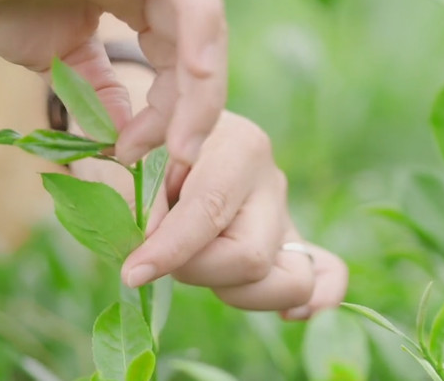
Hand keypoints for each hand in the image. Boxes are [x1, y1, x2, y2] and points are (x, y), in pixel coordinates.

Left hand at [119, 112, 347, 318]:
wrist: (157, 128)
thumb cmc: (134, 146)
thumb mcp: (120, 160)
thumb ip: (132, 197)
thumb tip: (153, 243)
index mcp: (236, 147)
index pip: (210, 212)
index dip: (170, 251)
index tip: (132, 273)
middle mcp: (269, 179)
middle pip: (250, 256)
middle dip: (197, 271)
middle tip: (155, 256)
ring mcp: (283, 212)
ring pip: (287, 279)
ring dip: (234, 291)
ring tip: (193, 267)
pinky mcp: (286, 239)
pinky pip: (322, 275)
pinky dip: (315, 299)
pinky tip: (289, 315)